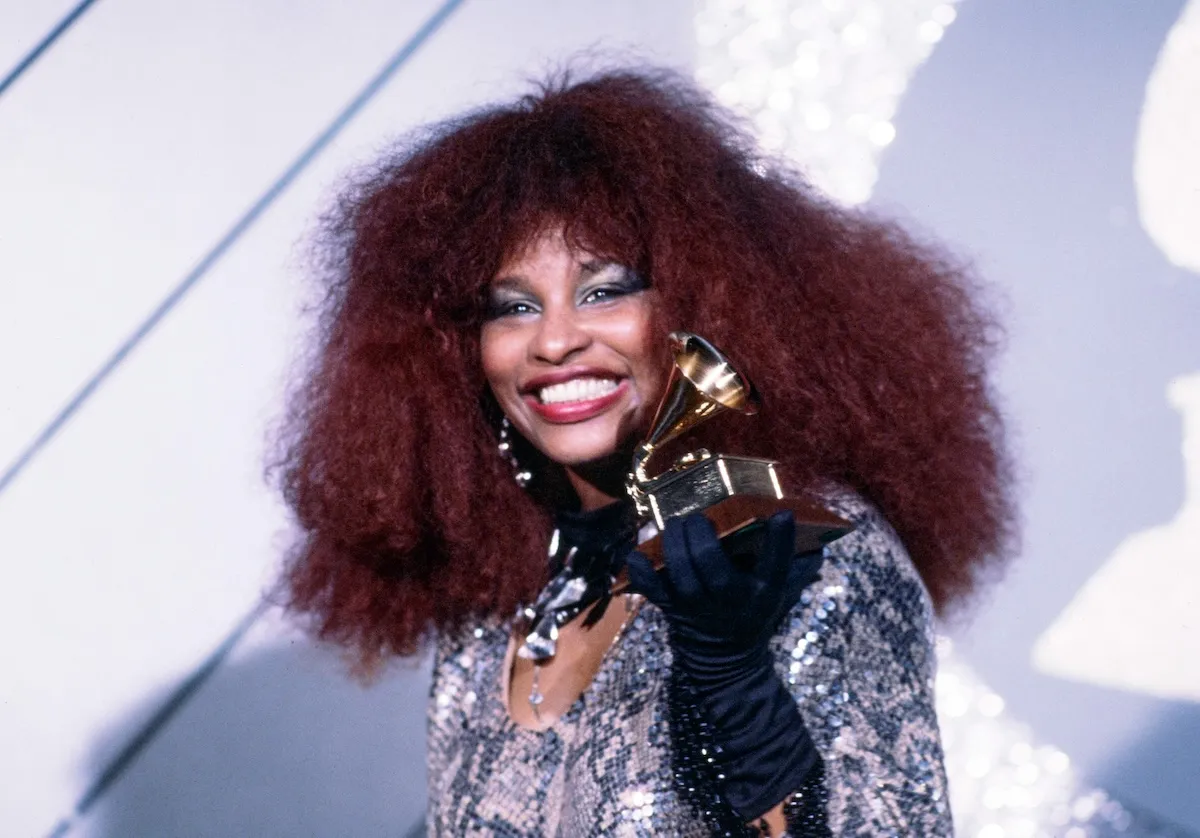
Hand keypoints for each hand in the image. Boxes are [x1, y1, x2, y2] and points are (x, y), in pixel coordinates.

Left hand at [626, 511, 822, 679]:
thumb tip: (782, 514)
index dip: (780, 540)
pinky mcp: (672, 610)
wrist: (726, 656)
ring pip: (682, 574)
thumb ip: (776, 554)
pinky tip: (638, 554)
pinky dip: (642, 573)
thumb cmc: (750, 609)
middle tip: (697, 517)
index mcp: (762, 592)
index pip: (776, 565)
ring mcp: (698, 606)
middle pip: (712, 563)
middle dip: (700, 532)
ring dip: (675, 544)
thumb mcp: (773, 588)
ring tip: (676, 524)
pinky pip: (653, 591)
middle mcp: (730, 599)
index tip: (782, 514)